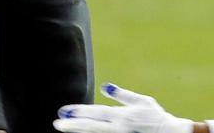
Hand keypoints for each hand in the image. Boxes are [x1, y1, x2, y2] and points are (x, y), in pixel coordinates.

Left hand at [55, 83, 193, 132]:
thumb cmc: (156, 117)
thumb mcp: (142, 101)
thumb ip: (122, 95)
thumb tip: (104, 86)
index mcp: (122, 116)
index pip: (96, 113)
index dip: (79, 112)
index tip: (63, 111)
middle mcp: (117, 129)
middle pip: (90, 127)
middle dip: (71, 126)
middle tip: (56, 124)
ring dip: (77, 131)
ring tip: (64, 128)